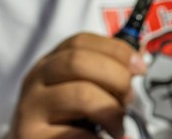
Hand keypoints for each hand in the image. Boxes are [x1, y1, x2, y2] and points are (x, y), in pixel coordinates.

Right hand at [9, 33, 144, 137]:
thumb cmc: (65, 123)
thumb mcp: (79, 92)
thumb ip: (103, 74)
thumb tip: (140, 57)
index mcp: (48, 64)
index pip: (80, 42)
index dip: (115, 50)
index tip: (140, 67)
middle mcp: (35, 81)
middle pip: (78, 62)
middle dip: (116, 78)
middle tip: (128, 100)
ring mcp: (31, 109)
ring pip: (81, 95)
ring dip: (111, 111)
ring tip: (117, 128)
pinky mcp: (32, 135)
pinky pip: (77, 133)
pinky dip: (99, 138)